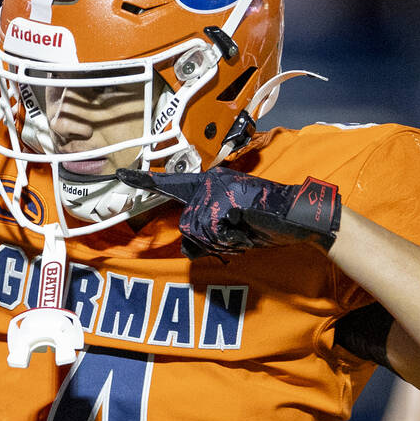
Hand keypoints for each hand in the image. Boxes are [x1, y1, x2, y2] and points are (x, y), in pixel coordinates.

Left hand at [116, 167, 341, 258]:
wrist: (299, 219)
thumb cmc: (264, 224)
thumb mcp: (230, 228)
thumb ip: (206, 231)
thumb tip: (189, 247)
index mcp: (209, 184)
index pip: (171, 183)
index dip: (144, 181)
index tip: (121, 174)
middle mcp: (211, 181)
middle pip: (189, 224)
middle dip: (211, 240)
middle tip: (237, 234)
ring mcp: (222, 189)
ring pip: (201, 230)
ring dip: (223, 241)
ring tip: (245, 230)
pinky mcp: (233, 199)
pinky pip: (217, 231)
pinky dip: (233, 239)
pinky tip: (247, 230)